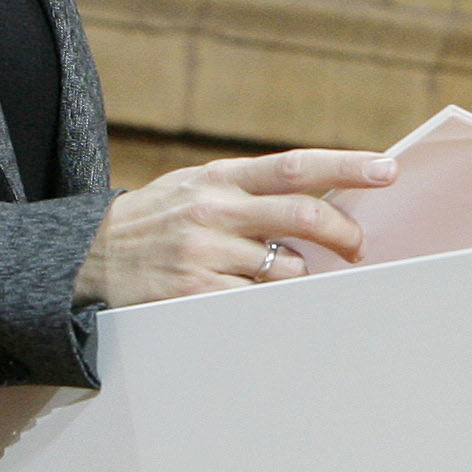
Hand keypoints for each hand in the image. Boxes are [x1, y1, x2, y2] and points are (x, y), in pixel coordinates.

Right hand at [73, 147, 396, 306]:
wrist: (84, 259)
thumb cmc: (155, 224)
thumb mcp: (195, 189)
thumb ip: (250, 192)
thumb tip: (324, 199)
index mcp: (220, 178)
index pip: (294, 167)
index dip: (345, 167)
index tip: (386, 170)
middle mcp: (214, 211)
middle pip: (304, 216)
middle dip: (345, 235)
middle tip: (356, 249)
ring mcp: (205, 254)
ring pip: (289, 269)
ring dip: (299, 278)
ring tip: (272, 278)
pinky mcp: (196, 294)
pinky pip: (259, 304)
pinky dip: (270, 305)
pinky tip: (251, 299)